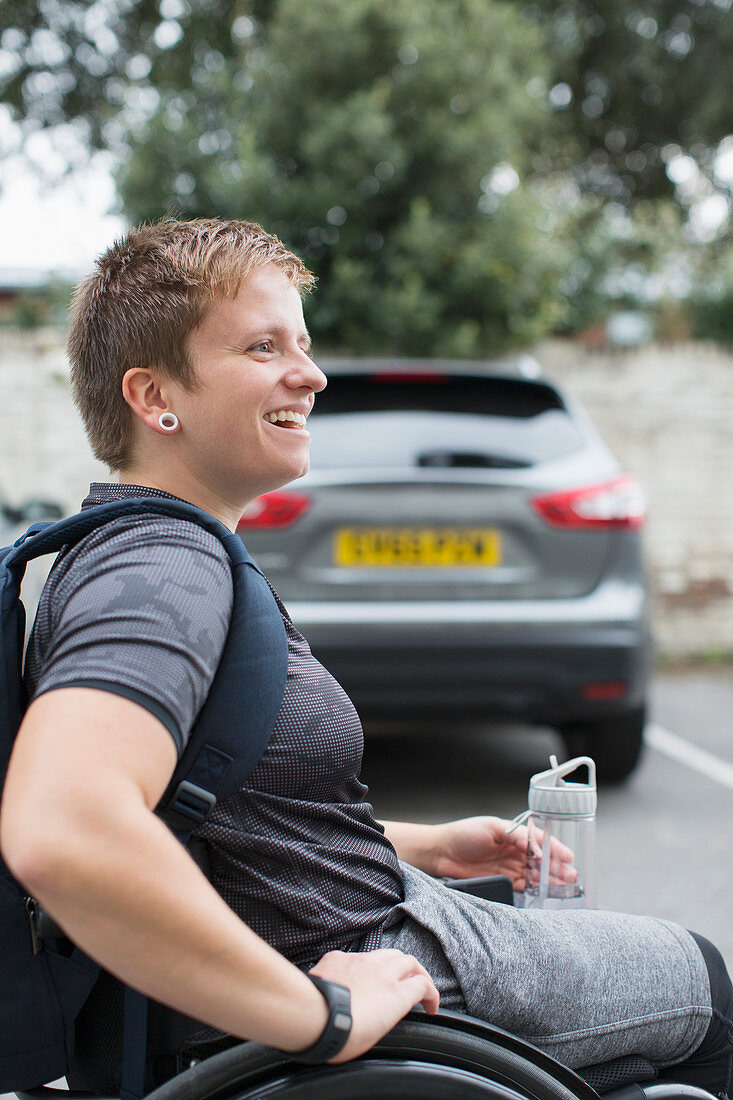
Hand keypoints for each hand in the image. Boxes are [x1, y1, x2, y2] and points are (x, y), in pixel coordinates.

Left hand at [309, 948, 439, 1061]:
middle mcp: (382, 971)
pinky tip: (357, 972)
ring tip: (392, 973)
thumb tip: (386, 1014)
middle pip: (409, 962)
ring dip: (394, 962)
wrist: (314, 1016)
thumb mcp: (376, 1034)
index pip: (424, 985)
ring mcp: (361, 961)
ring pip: (387, 952)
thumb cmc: (343, 1034)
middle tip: (416, 984)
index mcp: (396, 994)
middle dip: (417, 972)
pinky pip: (358, 954)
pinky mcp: (341, 957)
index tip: (429, 1006)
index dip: (431, 996)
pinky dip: (364, 963)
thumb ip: (388, 1016)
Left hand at [431, 815, 575, 891]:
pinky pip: (524, 885)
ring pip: (535, 874)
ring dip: (551, 880)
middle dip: (557, 867)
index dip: (555, 849)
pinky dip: (536, 889)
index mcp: (513, 833)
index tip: (568, 857)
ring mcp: (508, 866)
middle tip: (572, 877)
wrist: (441, 853)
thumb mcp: (492, 827)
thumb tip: (537, 848)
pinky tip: (546, 892)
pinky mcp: (502, 881)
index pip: (539, 841)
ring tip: (566, 886)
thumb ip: (517, 836)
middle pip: (541, 860)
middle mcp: (513, 850)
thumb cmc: (463, 834)